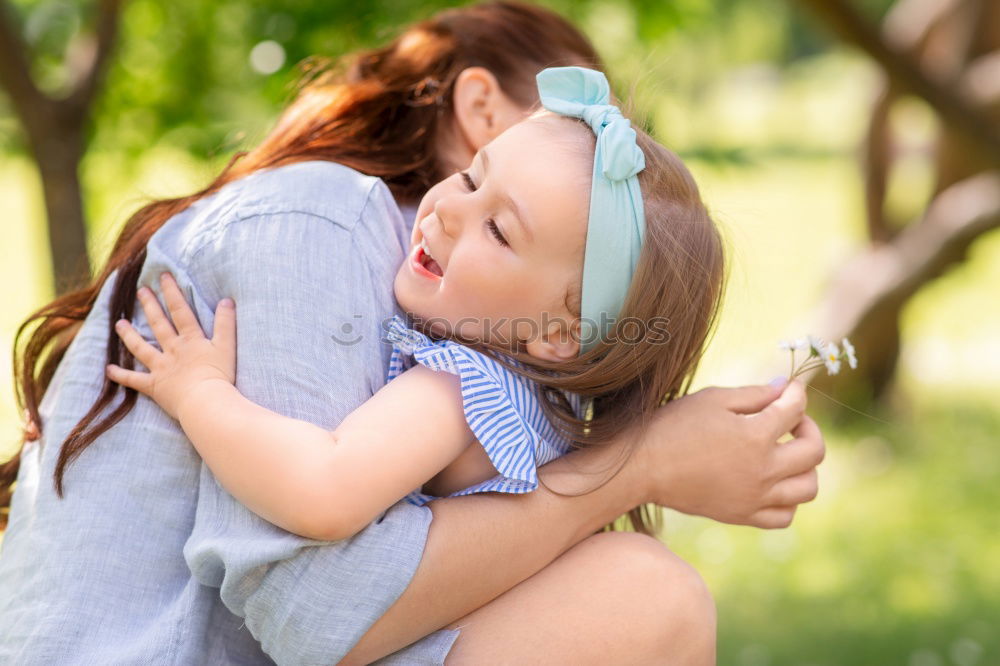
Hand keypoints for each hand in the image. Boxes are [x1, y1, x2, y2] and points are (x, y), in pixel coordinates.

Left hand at [106, 272, 236, 419]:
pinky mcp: (154, 386)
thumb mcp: (228, 346)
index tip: (163, 276)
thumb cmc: (220, 376)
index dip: (172, 292)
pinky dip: (121, 375)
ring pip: (141, 348)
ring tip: (119, 324)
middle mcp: (173, 350)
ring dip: (129, 335)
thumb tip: (227, 300)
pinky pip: (134, 380)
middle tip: (140, 291)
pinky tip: (109, 369)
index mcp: (191, 340)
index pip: (180, 311)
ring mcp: (161, 368)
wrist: (206, 402)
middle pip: (159, 324)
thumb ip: (226, 323)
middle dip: (149, 306)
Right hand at [635, 380, 823, 528]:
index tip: (790, 389)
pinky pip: (785, 516)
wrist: (643, 467)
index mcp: (755, 436)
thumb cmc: (673, 426)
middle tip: (790, 420)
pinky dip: (789, 500)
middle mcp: (762, 471)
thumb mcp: (713, 399)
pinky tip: (774, 483)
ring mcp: (755, 497)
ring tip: (786, 453)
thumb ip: (755, 393)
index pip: (796, 410)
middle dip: (808, 427)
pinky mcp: (742, 516)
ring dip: (806, 466)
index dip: (797, 393)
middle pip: (814, 451)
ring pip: (808, 487)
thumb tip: (786, 388)